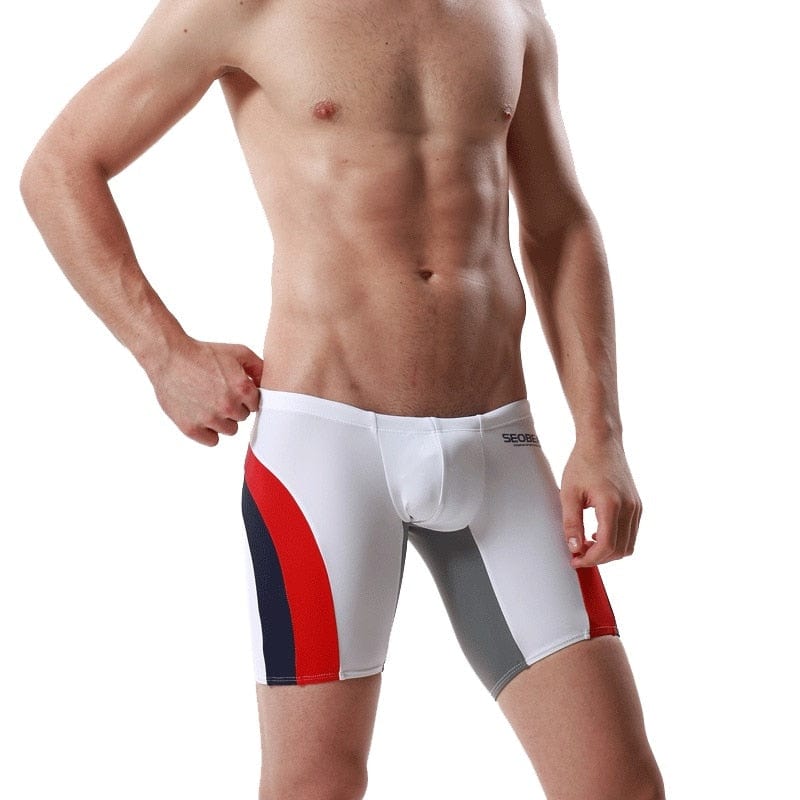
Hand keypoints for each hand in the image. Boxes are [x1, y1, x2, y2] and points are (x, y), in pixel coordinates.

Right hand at [146, 336, 263, 445]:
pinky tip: (203, 416)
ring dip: (223, 420)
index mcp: (243, 389)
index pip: (256, 405)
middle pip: (242, 417)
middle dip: (234, 407)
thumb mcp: (237, 352)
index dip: (245, 397)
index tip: (234, 390)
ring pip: (229, 430)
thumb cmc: (203, 353)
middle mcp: (228, 406)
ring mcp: (209, 419)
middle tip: (218, 393)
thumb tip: (270, 383)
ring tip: (209, 403)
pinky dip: (209, 432)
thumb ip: (258, 368)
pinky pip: (212, 440)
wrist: (170, 357)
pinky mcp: (191, 428)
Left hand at [560, 437, 641, 567]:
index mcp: (612, 504)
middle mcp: (630, 507)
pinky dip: (617, 541)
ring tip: (587, 544)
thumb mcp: (569, 493)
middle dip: (599, 558)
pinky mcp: (637, 505)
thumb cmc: (584, 462)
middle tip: (578, 554)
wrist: (601, 442)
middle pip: (620, 550)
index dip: (590, 559)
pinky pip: (631, 533)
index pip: (607, 546)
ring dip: (609, 551)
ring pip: (628, 545)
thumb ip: (571, 522)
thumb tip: (574, 547)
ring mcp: (636, 507)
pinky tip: (598, 534)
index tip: (576, 560)